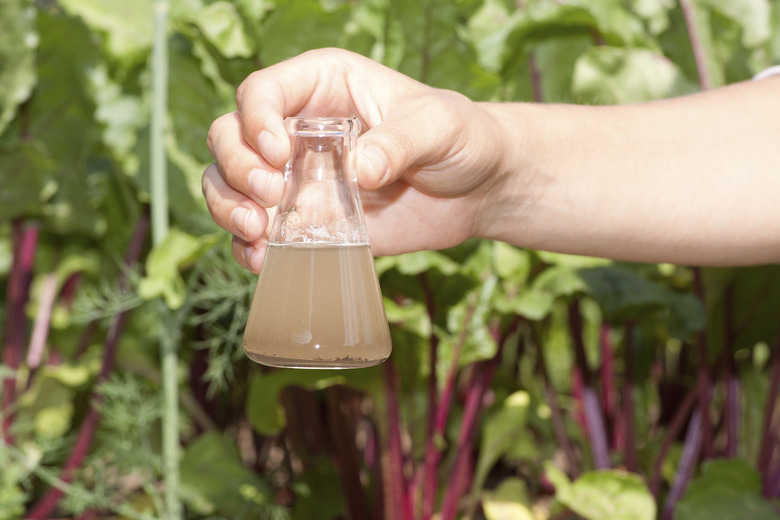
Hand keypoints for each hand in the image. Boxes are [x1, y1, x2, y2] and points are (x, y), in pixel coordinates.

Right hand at [202, 48, 507, 271]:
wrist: (478, 190)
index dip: (256, 121)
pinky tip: (260, 258)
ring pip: (229, 184)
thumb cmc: (460, 138)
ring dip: (228, 207)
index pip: (262, 93)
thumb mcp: (438, 127)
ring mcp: (298, 178)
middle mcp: (298, 129)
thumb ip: (399, 143)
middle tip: (271, 194)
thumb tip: (360, 170)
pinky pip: (259, 234)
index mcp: (323, 86)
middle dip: (237, 167)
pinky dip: (248, 247)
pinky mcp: (308, 221)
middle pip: (230, 137)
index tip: (280, 154)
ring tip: (257, 231)